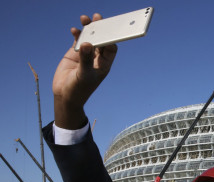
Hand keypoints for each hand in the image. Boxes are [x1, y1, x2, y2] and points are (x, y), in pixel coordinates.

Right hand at [53, 13, 116, 128]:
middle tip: (97, 17)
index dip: (110, 38)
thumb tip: (87, 44)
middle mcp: (97, 58)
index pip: (111, 48)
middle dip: (100, 29)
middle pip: (101, 40)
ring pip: (89, 38)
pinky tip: (73, 30)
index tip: (107, 28)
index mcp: (104, 64)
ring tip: (84, 19)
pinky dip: (76, 34)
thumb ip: (85, 60)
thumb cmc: (79, 89)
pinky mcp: (74, 54)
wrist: (65, 95)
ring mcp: (86, 55)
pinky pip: (77, 40)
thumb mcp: (83, 75)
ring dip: (88, 28)